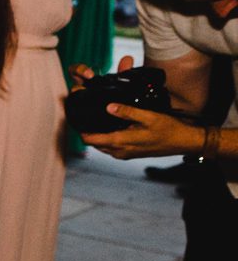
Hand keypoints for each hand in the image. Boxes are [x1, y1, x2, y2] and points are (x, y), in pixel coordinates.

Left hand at [84, 104, 208, 159]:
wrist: (184, 142)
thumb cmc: (169, 129)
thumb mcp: (149, 116)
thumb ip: (128, 112)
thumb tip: (109, 106)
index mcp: (120, 142)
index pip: (90, 139)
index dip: (81, 129)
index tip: (77, 116)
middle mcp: (119, 151)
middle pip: (93, 143)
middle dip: (87, 131)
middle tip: (85, 114)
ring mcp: (124, 154)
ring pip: (102, 146)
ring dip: (97, 135)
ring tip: (96, 119)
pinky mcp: (130, 154)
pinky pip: (111, 147)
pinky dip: (107, 139)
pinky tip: (111, 127)